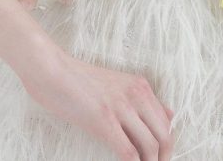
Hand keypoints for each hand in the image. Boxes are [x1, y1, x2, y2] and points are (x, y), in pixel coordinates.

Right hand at [19, 45, 175, 159]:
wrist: (52, 70)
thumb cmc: (79, 81)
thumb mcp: (117, 84)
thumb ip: (143, 99)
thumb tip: (170, 115)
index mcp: (140, 85)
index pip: (166, 121)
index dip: (166, 145)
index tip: (159, 158)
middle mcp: (136, 94)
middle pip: (164, 135)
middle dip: (163, 157)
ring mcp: (121, 106)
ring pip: (150, 146)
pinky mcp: (104, 120)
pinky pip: (128, 152)